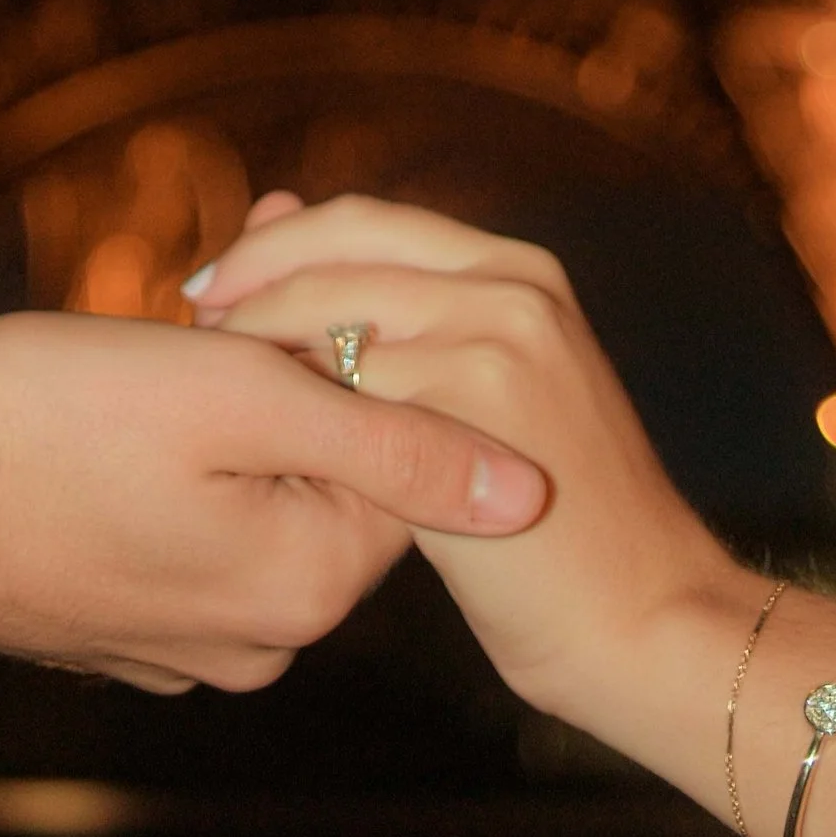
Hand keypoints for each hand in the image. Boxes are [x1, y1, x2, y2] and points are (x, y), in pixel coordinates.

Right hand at [0, 305, 547, 691]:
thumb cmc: (42, 419)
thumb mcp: (236, 396)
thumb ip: (395, 444)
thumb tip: (532, 495)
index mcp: (306, 588)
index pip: (396, 450)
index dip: (345, 339)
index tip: (284, 270)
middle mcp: (255, 643)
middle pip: (322, 468)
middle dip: (286, 364)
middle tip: (206, 285)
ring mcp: (178, 643)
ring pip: (248, 487)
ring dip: (221, 402)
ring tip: (147, 332)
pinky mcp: (115, 622)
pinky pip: (182, 522)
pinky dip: (164, 454)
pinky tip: (101, 398)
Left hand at [190, 195, 752, 728]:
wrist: (645, 617)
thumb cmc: (557, 524)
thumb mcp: (495, 401)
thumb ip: (420, 334)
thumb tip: (310, 275)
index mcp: (518, 268)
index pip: (364, 220)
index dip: (278, 244)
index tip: (213, 284)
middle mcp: (512, 282)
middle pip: (343, 238)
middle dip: (252, 267)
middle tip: (189, 308)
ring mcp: (497, 336)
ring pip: (335, 303)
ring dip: (258, 329)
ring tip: (205, 371)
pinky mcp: (473, 402)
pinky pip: (351, 380)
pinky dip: (292, 396)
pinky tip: (256, 434)